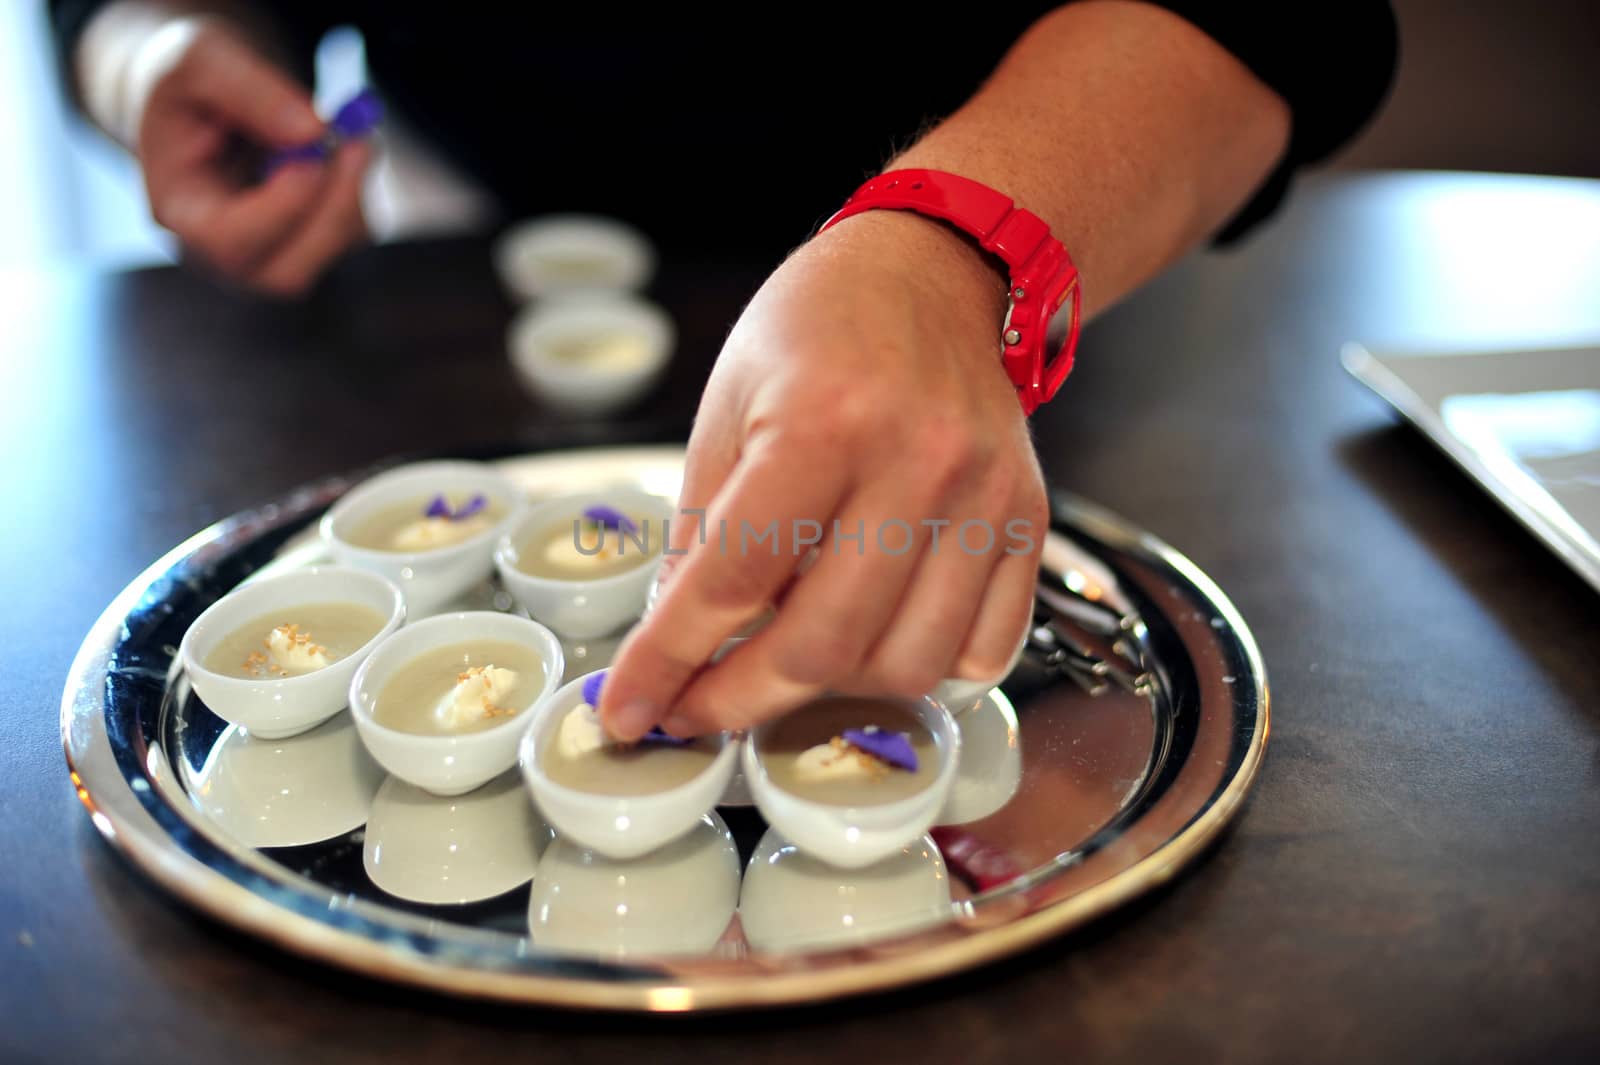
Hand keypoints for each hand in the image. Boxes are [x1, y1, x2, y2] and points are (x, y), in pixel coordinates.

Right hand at [132, 18, 370, 294]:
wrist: (202, 96)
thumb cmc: (191, 82)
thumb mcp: (201, 58)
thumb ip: (248, 91)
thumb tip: (314, 132)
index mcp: (178, 211)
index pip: (230, 242)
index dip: (282, 207)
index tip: (313, 151)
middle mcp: (221, 251)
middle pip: (287, 272)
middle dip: (332, 209)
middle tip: (357, 142)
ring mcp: (268, 251)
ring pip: (330, 250)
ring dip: (353, 189)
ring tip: (347, 130)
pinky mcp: (306, 240)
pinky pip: (352, 230)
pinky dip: (359, 187)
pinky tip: (344, 146)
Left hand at [599, 211, 1047, 736]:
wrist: (933, 272)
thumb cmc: (819, 327)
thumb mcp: (726, 404)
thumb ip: (701, 530)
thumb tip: (678, 645)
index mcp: (822, 421)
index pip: (731, 582)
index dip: (668, 661)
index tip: (634, 709)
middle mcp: (917, 462)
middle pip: (823, 645)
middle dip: (740, 700)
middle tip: (699, 707)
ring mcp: (984, 497)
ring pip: (909, 664)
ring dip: (834, 686)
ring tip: (792, 651)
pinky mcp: (1028, 520)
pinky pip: (984, 649)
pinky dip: (922, 668)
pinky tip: (876, 635)